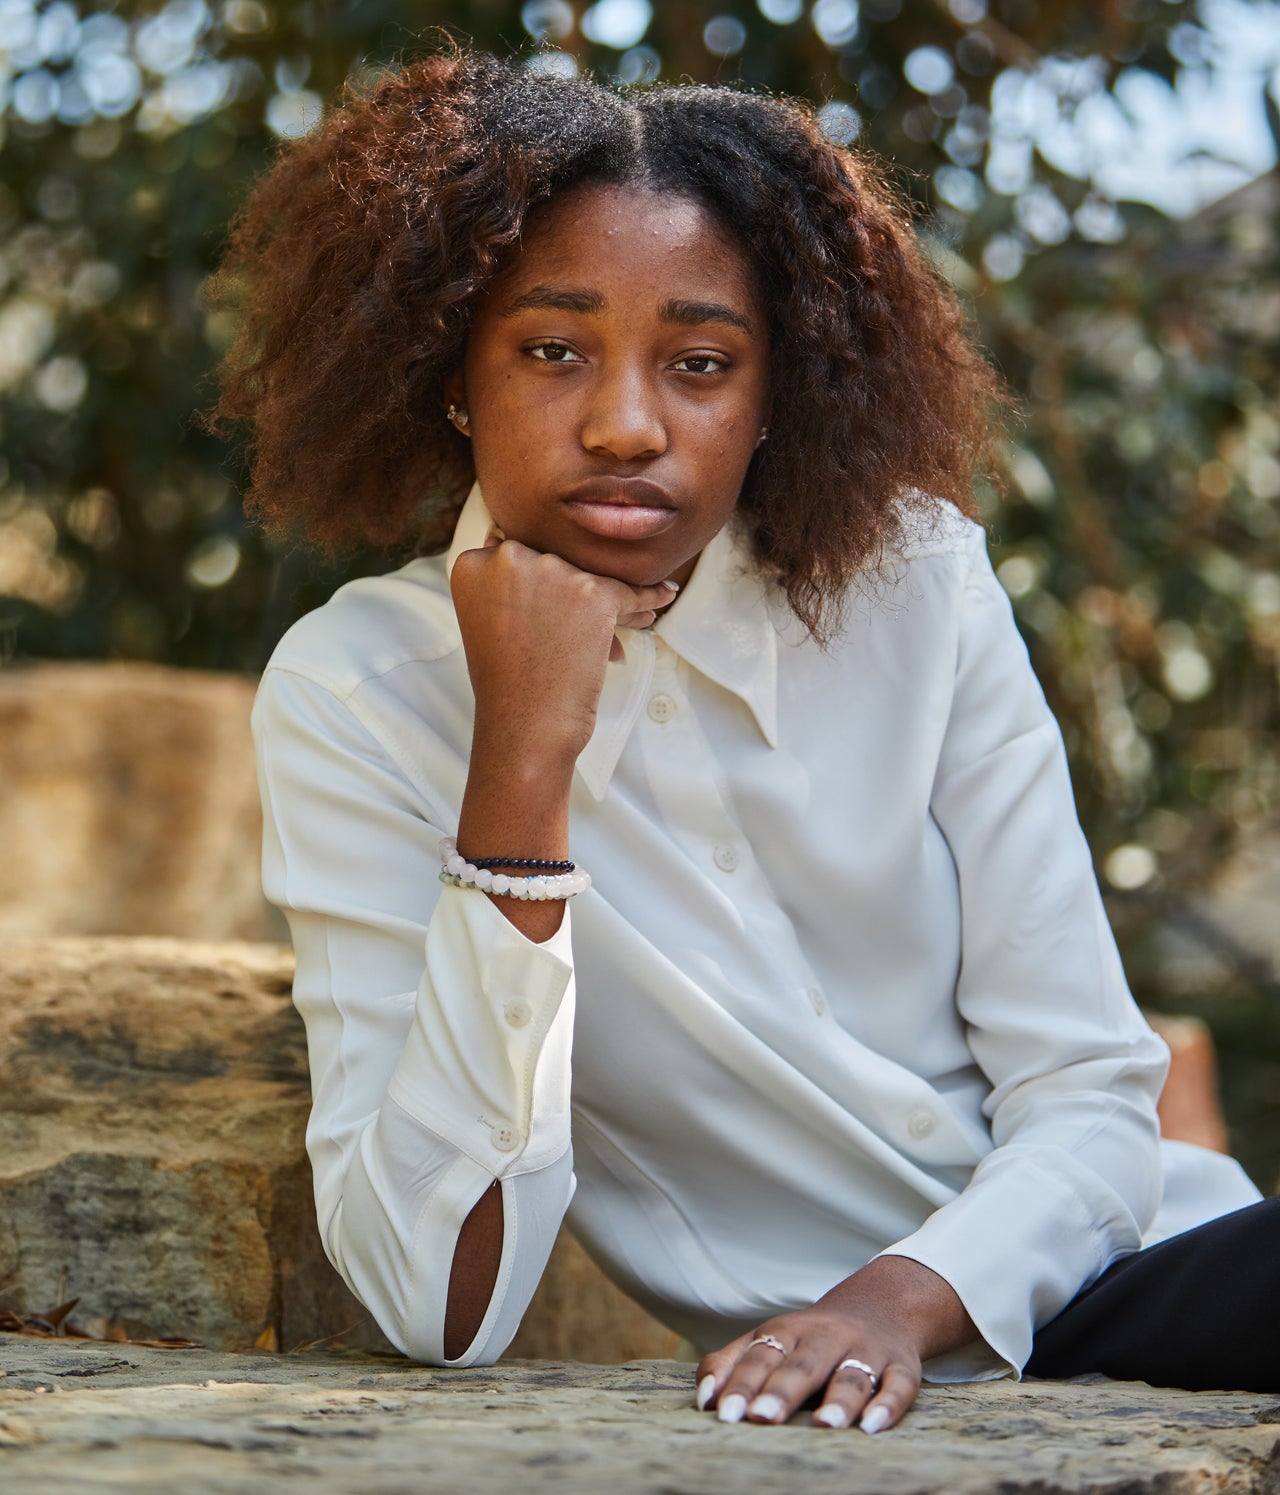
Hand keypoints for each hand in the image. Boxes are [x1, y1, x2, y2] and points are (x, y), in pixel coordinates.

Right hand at [451, 532, 679, 768]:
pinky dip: (651, 598)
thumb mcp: (485, 623)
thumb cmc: (505, 686)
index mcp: (474, 564)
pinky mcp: (594, 592)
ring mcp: (553, 572)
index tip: (554, 602)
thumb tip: (525, 551)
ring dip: (614, 601)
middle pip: (558, 561)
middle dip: (578, 590)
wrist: (525, 727)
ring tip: (633, 622)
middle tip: (592, 619)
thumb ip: (501, 585)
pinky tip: (664, 596)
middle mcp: (510, 558)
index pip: (519, 555)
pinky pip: (632, 591)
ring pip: (594, 576)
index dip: (542, 581)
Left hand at [694, 1257, 974, 1432]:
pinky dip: (888, 1405)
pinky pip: (899, 1385)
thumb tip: (704, 1399)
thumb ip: (731, 1363)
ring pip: (852, 1375)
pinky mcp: (901, 1367)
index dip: (742, 1383)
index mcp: (789, 1331)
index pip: (762, 1355)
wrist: (881, 1306)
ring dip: (839, 1400)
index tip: (725, 1412)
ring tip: (824, 1426)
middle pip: (803, 1365)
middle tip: (761, 1419)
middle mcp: (827, 1338)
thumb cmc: (810, 1338)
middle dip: (782, 1391)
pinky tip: (873, 1426)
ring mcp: (867, 1351)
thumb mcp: (770, 1338)